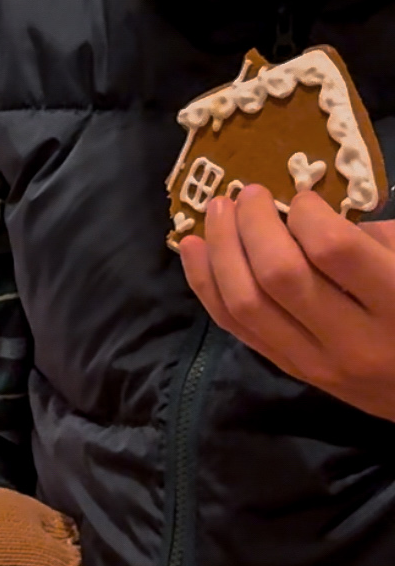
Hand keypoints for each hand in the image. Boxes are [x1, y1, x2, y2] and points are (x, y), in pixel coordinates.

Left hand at [181, 185, 394, 420]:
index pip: (333, 250)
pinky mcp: (292, 373)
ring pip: (246, 306)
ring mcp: (316, 364)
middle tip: (248, 192)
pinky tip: (194, 251)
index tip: (304, 196)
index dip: (308, 212)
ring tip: (216, 211)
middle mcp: (352, 341)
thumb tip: (305, 214)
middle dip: (253, 225)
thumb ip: (370, 241)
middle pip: (279, 277)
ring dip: (221, 251)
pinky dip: (208, 287)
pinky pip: (238, 329)